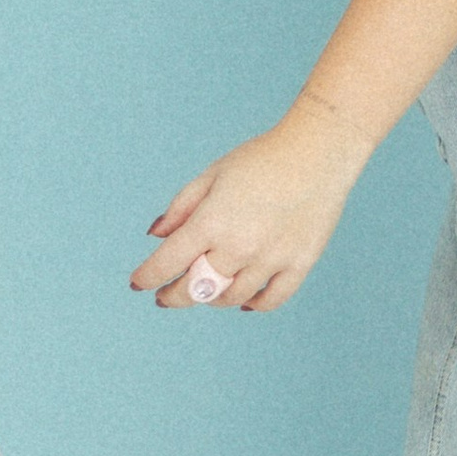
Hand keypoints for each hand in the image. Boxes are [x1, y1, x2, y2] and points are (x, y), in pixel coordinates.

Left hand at [132, 99, 368, 314]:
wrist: (318, 152)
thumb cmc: (261, 158)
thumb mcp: (213, 175)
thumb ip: (181, 207)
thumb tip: (156, 236)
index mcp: (212, 221)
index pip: (167, 263)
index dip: (147, 277)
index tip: (138, 283)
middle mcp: (239, 246)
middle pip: (195, 289)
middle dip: (174, 296)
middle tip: (166, 296)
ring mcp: (271, 259)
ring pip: (230, 297)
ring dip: (211, 297)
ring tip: (206, 289)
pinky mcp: (299, 264)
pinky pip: (270, 300)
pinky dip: (253, 304)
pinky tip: (243, 298)